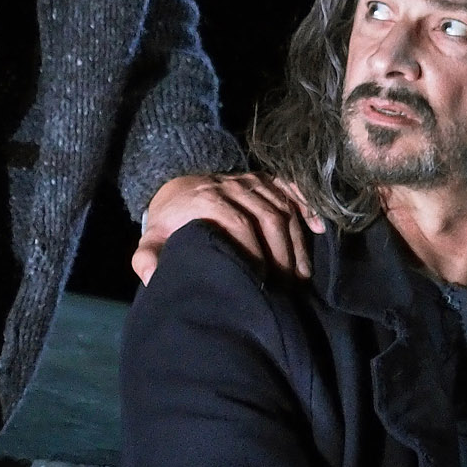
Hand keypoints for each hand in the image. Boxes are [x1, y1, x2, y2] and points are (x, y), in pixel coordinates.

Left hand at [133, 171, 322, 285]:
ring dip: (296, 241)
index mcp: (208, 200)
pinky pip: (290, 189)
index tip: (262, 283)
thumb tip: (153, 279)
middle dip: (282, 253)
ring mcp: (251, 182)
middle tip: (288, 285)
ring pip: (283, 207)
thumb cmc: (170, 222)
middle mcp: (233, 186)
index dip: (255, 254)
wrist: (177, 187)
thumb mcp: (152, 239)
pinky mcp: (264, 180)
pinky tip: (318, 228)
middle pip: (269, 217)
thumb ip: (148, 258)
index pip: (240, 225)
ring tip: (302, 274)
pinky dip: (307, 207)